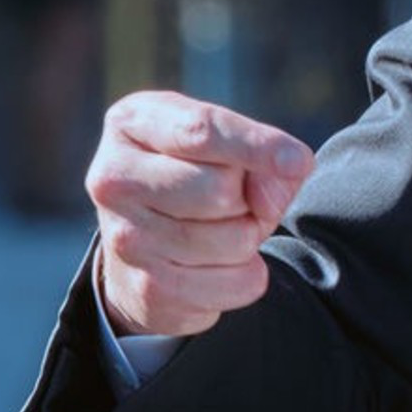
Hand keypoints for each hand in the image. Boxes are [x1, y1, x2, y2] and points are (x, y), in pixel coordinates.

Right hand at [87, 91, 313, 337]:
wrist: (146, 248)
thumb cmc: (197, 178)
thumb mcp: (227, 148)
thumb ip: (261, 158)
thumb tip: (266, 201)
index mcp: (131, 123)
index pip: (201, 131)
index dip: (257, 146)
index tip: (298, 161)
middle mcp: (114, 179)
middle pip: (221, 189)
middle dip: (249, 198)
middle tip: (237, 200)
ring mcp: (124, 238)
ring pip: (235, 239)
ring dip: (250, 237)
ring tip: (222, 230)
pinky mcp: (147, 289)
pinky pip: (239, 283)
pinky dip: (248, 275)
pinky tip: (218, 265)